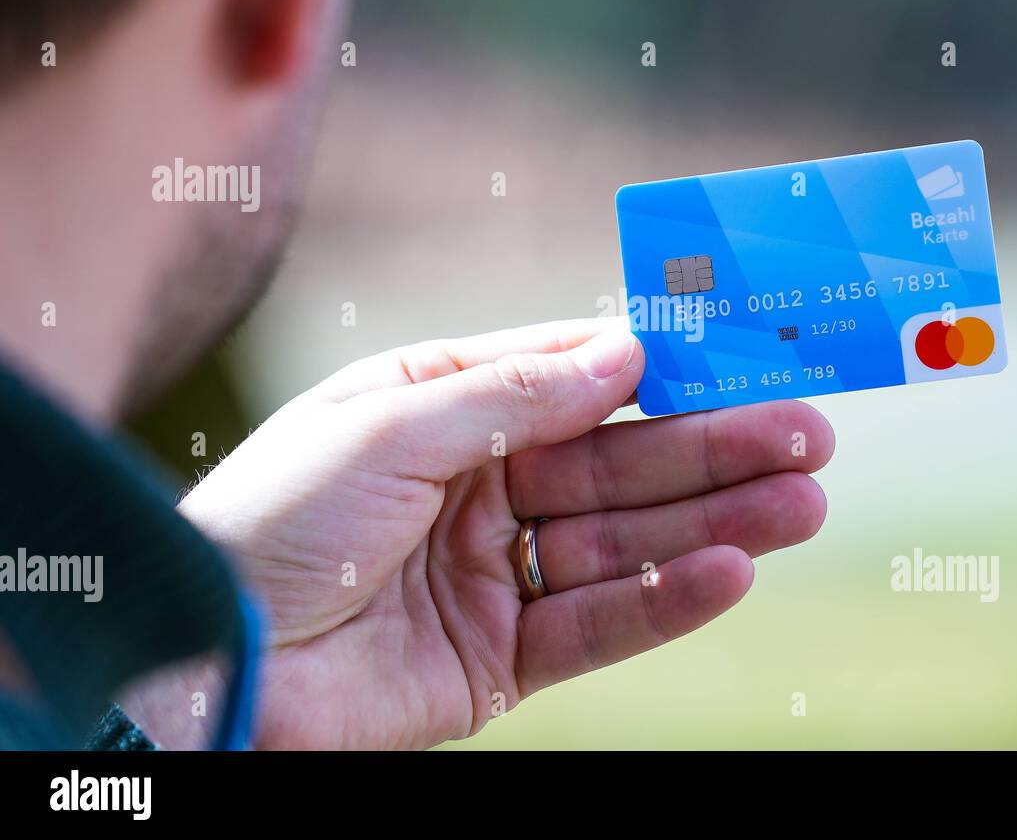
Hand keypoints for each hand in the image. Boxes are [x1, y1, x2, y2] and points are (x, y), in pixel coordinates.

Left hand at [127, 319, 833, 748]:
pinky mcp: (498, 659)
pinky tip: (731, 571)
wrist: (204, 667)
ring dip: (715, 522)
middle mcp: (476, 484)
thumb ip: (515, 392)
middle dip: (714, 447)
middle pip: (619, 461)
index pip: (574, 377)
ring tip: (804, 501)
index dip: (662, 367)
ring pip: (624, 542)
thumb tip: (625, 350)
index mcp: (441, 407)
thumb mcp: (388, 428)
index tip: (747, 351)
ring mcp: (492, 573)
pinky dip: (665, 601)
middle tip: (810, 433)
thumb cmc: (270, 523)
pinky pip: (597, 624)